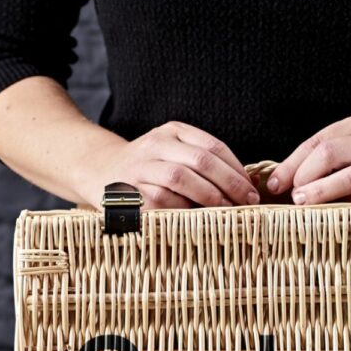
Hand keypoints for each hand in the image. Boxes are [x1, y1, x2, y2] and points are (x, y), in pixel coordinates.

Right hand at [92, 122, 259, 208]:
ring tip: (227, 210)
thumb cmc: (148, 168)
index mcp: (172, 132)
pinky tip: (198, 218)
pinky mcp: (130, 190)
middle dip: (230, 183)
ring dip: (209, 196)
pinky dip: (183, 210)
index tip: (252, 188)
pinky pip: (161, 200)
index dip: (237, 168)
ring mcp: (140, 166)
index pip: (212, 146)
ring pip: (180, 177)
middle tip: (248, 202)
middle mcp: (155, 144)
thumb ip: (203, 163)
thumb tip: (245, 185)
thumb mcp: (173, 152)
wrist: (98, 170)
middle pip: (201, 160)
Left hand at [267, 114, 350, 204]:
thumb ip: (329, 159)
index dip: (292, 164)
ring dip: (325, 191)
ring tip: (306, 204)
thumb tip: (285, 183)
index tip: (274, 184)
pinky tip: (341, 217)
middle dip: (306, 175)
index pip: (318, 142)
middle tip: (293, 196)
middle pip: (332, 152)